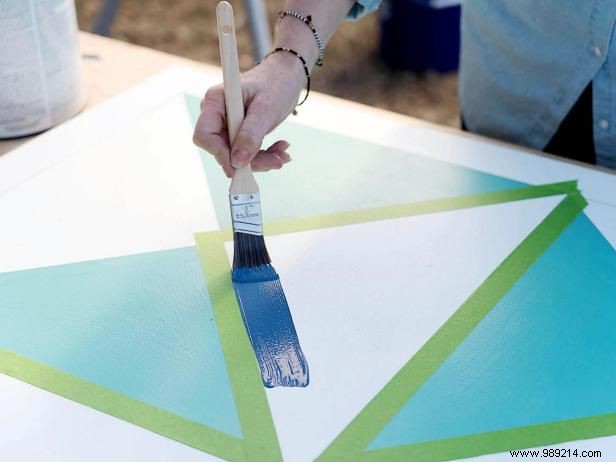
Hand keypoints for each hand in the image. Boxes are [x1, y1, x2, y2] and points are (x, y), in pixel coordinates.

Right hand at [193, 52, 304, 176]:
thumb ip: (251, 135)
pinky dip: (264, 156)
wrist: (287, 76)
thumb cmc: (276, 83)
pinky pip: (245, 153)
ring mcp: (226, 125)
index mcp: (215, 101)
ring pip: (235, 156)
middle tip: (278, 160)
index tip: (243, 166)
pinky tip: (280, 150)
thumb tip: (236, 162)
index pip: (204, 136)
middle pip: (222, 150)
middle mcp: (216, 114)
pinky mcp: (237, 133)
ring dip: (261, 160)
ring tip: (283, 155)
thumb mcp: (266, 109)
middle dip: (250, 160)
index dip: (220, 154)